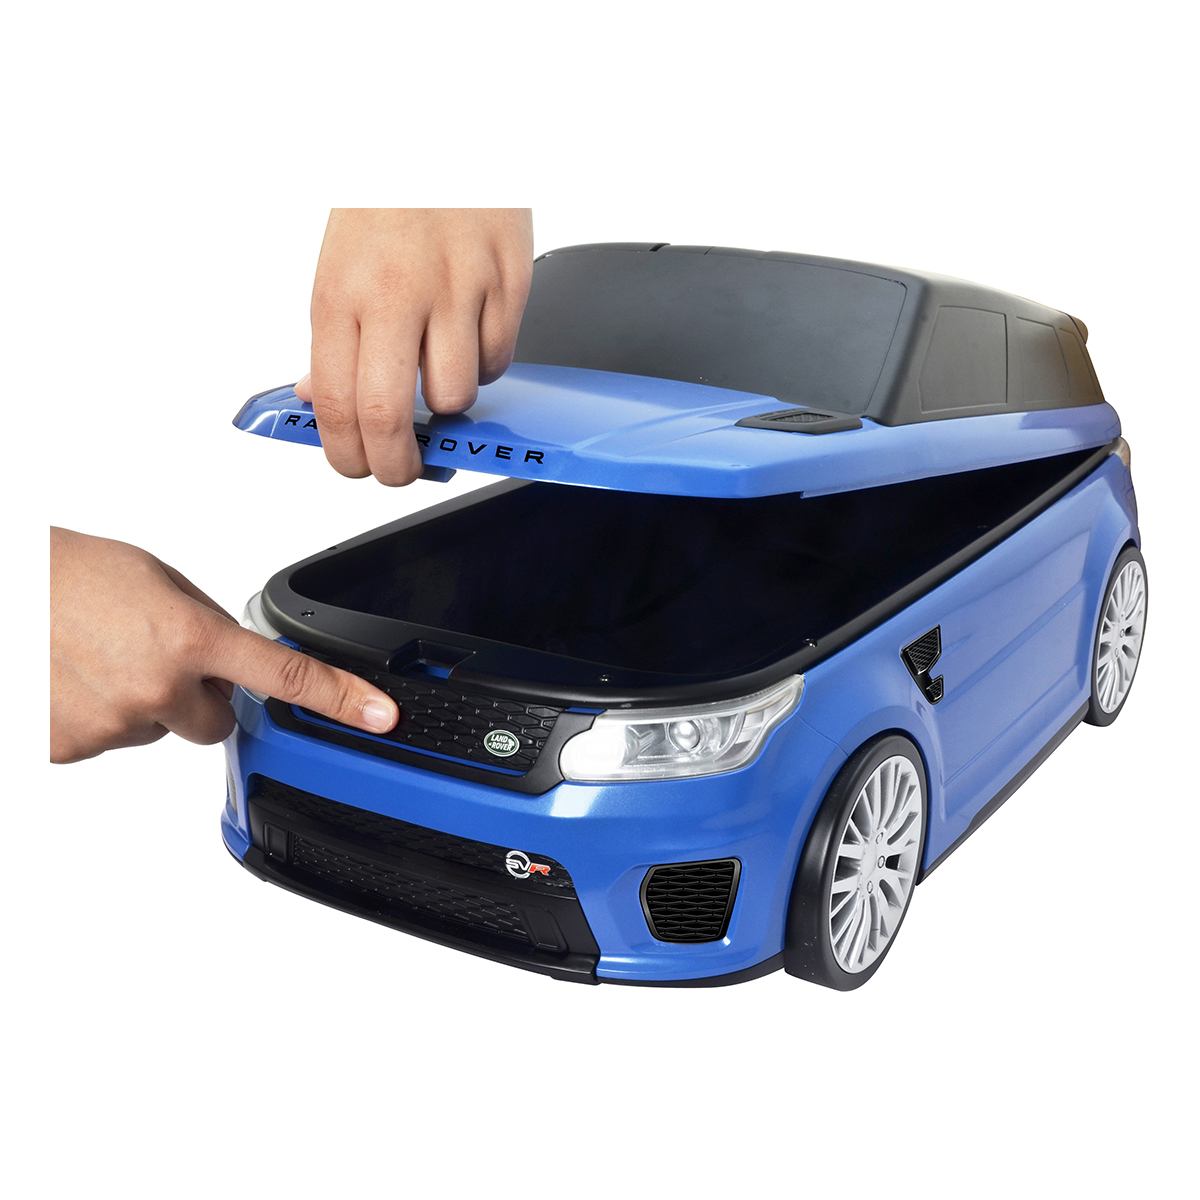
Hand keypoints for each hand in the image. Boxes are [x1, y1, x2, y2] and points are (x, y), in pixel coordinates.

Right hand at [50, 528, 398, 763]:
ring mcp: (112, 723)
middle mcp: (156, 686)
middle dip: (200, 696)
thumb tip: (234, 660)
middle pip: (216, 720)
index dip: (340, 699)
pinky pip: (110, 741)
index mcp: (188, 637)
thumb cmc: (65, 572)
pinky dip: (98, 716)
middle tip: (154, 656)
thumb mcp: (158, 580)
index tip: (380, 717)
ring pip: (158, 730)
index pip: (283, 676)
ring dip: (144, 704)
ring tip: (100, 657)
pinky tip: (74, 678)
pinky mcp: (69, 748)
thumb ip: (207, 625)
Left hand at [295, 208, 533, 485]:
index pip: (340, 404)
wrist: (441, 127)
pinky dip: (483, 364)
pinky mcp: (508, 280)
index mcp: (342, 292)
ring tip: (437, 374)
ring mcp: (458, 287)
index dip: (349, 455)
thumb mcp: (336, 268)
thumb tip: (323, 403)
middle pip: (393, 416)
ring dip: (446, 404)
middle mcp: (397, 292)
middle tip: (402, 467)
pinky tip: (468, 335)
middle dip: (396, 464)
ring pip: (456, 394)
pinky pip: (499, 358)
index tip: (357, 466)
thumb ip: (332, 344)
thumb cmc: (385, 200)